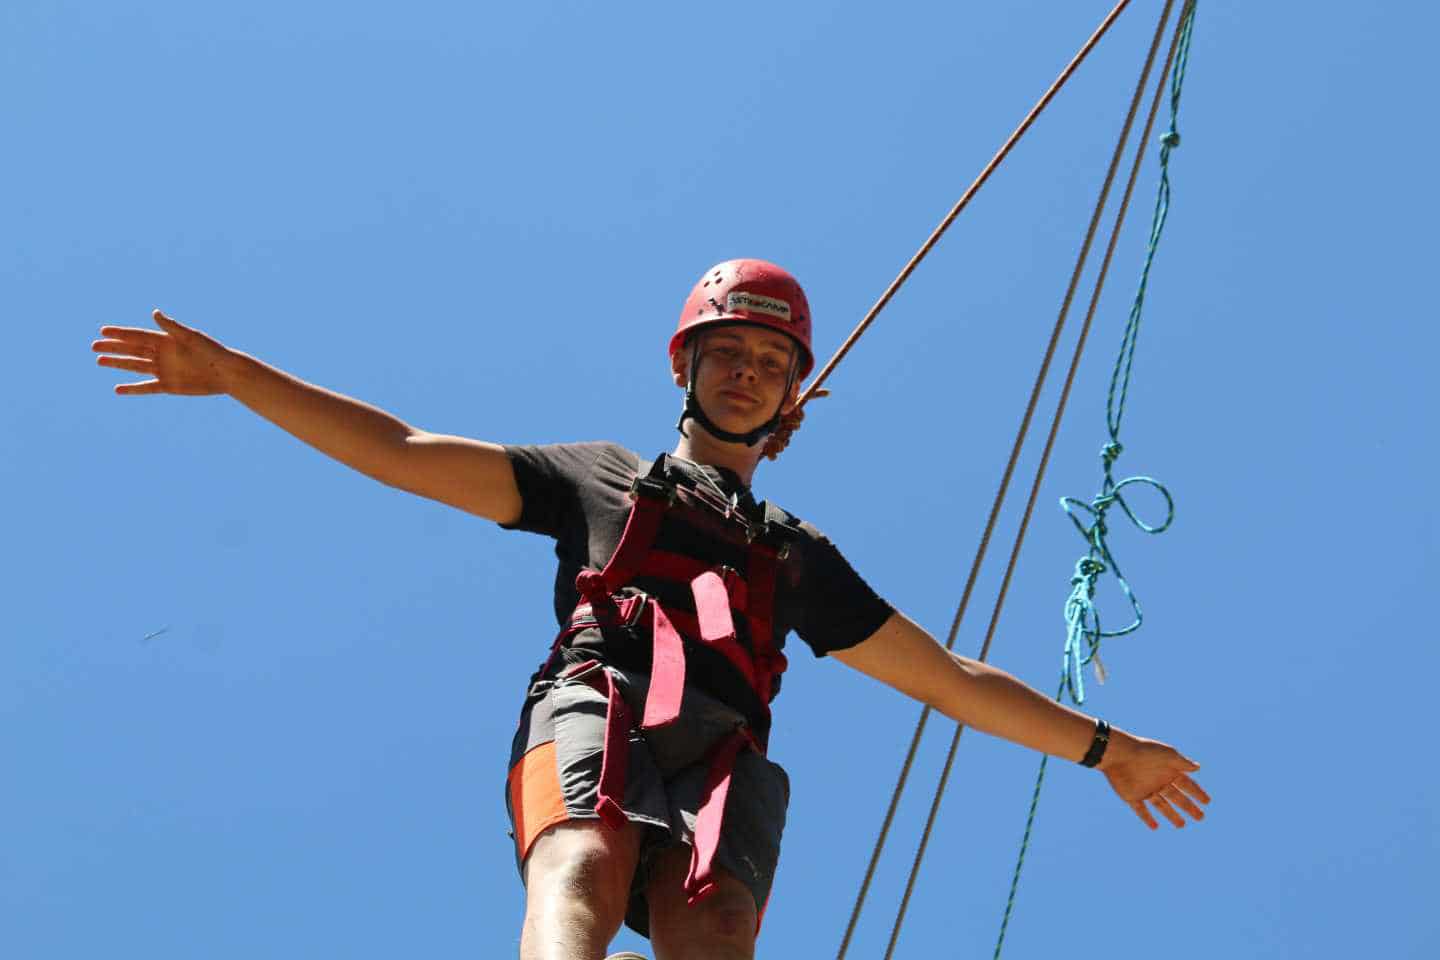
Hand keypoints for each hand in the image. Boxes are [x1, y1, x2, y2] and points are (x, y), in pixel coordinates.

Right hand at [92, 310, 233, 395]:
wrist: (228, 374)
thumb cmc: (213, 352)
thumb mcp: (192, 338)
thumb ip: (172, 327)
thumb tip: (154, 312)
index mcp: (167, 340)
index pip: (138, 335)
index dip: (120, 333)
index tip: (103, 330)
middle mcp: (163, 354)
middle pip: (132, 350)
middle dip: (113, 348)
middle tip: (93, 346)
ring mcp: (164, 370)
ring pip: (135, 366)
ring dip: (118, 364)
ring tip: (99, 361)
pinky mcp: (169, 386)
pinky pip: (146, 387)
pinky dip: (133, 388)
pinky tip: (117, 389)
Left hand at [1099, 729, 1209, 828]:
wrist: (1118, 754)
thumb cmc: (1144, 751)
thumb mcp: (1167, 755)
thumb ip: (1182, 762)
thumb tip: (1198, 767)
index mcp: (1168, 770)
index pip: (1187, 784)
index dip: (1197, 793)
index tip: (1207, 802)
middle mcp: (1158, 781)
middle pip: (1177, 797)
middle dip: (1189, 807)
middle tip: (1201, 818)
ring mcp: (1145, 789)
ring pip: (1161, 805)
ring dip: (1171, 815)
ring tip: (1182, 825)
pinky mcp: (1132, 795)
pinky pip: (1141, 810)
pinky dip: (1147, 818)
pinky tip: (1155, 827)